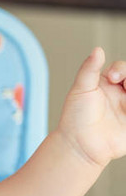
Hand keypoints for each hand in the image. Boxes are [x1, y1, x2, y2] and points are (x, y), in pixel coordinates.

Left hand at [55, 47, 125, 166]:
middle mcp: (121, 94)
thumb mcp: (81, 89)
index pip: (123, 69)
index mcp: (107, 84)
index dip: (121, 70)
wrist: (80, 146)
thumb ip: (89, 69)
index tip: (112, 78)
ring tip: (125, 105)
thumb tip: (98, 49)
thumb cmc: (75, 118)